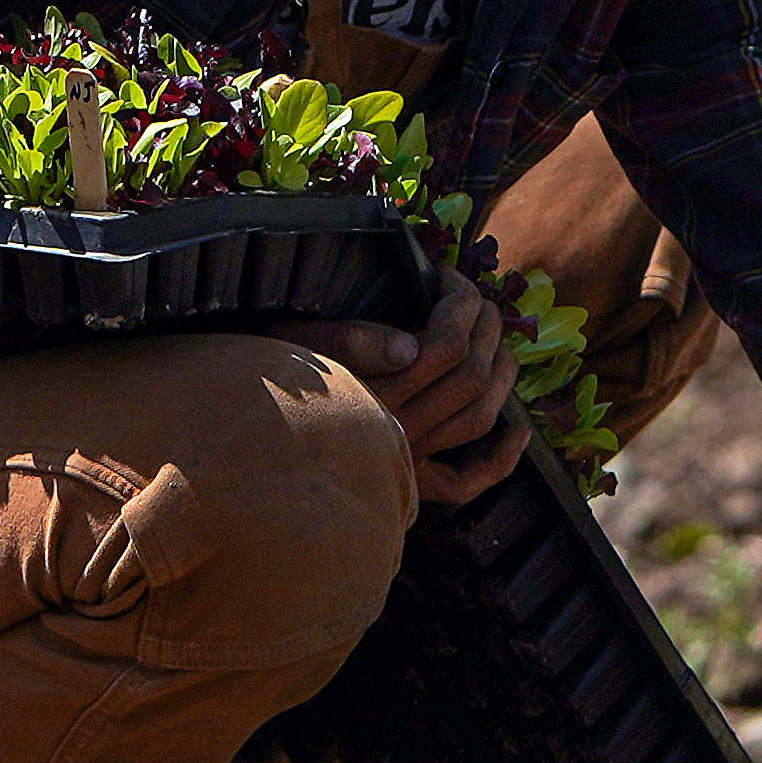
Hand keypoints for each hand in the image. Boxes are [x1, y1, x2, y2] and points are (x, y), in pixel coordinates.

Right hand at [286, 265, 526, 504]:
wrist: (243, 451)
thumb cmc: (262, 384)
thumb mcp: (296, 349)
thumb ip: (350, 343)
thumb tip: (411, 345)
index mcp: (370, 392)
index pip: (444, 343)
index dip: (459, 301)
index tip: (446, 276)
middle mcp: (397, 429)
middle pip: (471, 374)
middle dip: (486, 325)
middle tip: (476, 299)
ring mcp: (407, 461)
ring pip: (480, 417)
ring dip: (503, 374)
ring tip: (498, 340)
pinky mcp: (408, 486)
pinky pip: (466, 483)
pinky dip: (501, 459)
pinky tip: (518, 431)